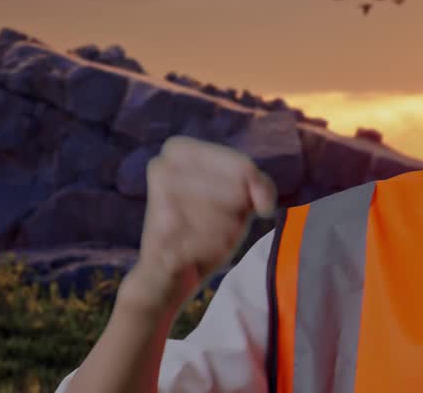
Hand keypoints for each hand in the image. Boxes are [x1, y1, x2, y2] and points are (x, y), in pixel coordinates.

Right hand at [122, 135, 277, 313]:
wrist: (163, 275)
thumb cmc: (205, 227)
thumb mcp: (237, 196)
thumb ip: (258, 185)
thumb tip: (263, 204)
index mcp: (178, 148)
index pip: (244, 166)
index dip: (248, 192)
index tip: (229, 203)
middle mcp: (163, 166)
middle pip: (238, 192)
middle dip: (234, 215)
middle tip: (208, 223)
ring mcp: (159, 198)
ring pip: (229, 217)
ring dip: (225, 234)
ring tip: (201, 235)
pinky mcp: (161, 233)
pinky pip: (215, 241)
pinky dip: (214, 250)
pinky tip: (194, 252)